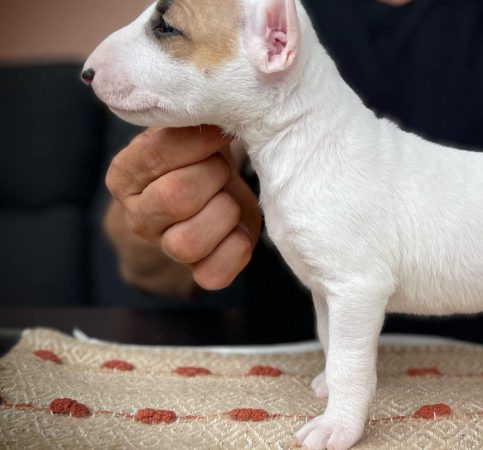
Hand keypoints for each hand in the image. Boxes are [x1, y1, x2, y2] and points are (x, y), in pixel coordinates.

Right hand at [105, 127, 261, 291]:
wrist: (209, 198)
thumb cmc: (199, 157)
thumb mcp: (188, 132)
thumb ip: (190, 118)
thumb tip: (213, 95)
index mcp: (125, 176)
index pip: (154, 154)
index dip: (197, 143)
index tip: (217, 135)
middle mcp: (138, 216)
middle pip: (175, 197)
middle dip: (212, 175)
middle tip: (221, 168)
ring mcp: (166, 248)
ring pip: (188, 243)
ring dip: (223, 213)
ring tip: (229, 198)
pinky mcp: (199, 271)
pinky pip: (212, 274)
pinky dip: (236, 249)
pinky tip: (238, 228)